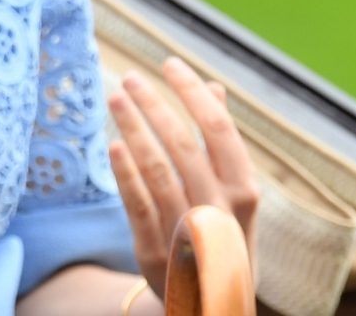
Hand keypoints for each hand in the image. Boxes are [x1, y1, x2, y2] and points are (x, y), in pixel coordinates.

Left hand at [107, 56, 260, 299]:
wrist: (210, 304)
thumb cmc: (219, 232)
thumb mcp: (232, 194)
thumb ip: (220, 143)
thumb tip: (215, 87)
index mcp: (244, 191)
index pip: (219, 130)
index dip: (193, 93)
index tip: (169, 63)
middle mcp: (221, 211)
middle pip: (184, 146)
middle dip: (154, 106)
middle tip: (129, 77)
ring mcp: (188, 233)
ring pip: (158, 171)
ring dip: (133, 129)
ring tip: (113, 97)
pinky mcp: (155, 251)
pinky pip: (137, 205)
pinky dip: (124, 173)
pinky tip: (111, 144)